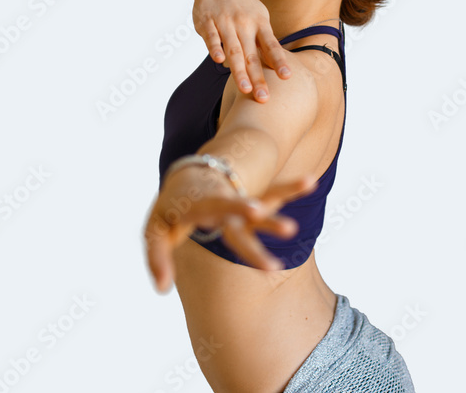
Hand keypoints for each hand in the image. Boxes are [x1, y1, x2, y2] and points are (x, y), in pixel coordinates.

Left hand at [143, 169, 319, 292]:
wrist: (183, 177)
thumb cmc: (169, 211)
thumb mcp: (154, 231)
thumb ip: (157, 259)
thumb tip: (162, 289)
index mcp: (197, 203)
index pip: (214, 208)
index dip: (233, 210)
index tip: (255, 211)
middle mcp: (220, 198)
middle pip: (240, 209)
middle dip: (266, 216)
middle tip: (288, 226)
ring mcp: (237, 199)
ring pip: (262, 197)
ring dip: (284, 193)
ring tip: (310, 185)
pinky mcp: (249, 201)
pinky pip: (273, 192)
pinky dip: (291, 188)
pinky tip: (311, 181)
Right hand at [191, 0, 292, 102]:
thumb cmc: (240, 2)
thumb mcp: (257, 15)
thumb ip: (261, 39)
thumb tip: (270, 64)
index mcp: (259, 22)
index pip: (271, 46)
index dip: (279, 61)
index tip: (287, 78)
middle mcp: (244, 23)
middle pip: (252, 55)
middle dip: (258, 77)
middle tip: (264, 98)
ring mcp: (225, 22)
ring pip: (233, 50)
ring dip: (239, 71)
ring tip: (245, 89)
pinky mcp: (206, 22)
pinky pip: (212, 37)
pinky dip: (215, 48)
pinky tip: (219, 61)